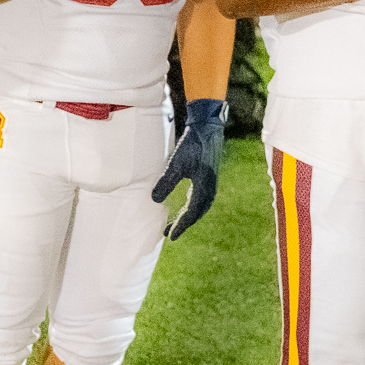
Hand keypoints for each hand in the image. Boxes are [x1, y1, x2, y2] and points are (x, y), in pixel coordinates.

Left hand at [151, 98, 225, 238]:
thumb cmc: (193, 145)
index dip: (181, 226)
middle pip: (197, 212)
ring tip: (175, 222)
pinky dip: (192, 205)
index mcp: (204, 187)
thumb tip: (154, 200)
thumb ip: (166, 182)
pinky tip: (185, 204)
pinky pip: (201, 197)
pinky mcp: (208, 175)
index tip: (170, 236)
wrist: (208, 127)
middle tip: (170, 233)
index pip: (191, 213)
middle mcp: (209, 187)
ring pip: (200, 205)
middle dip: (184, 223)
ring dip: (188, 215)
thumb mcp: (176, 164)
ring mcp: (210, 181)